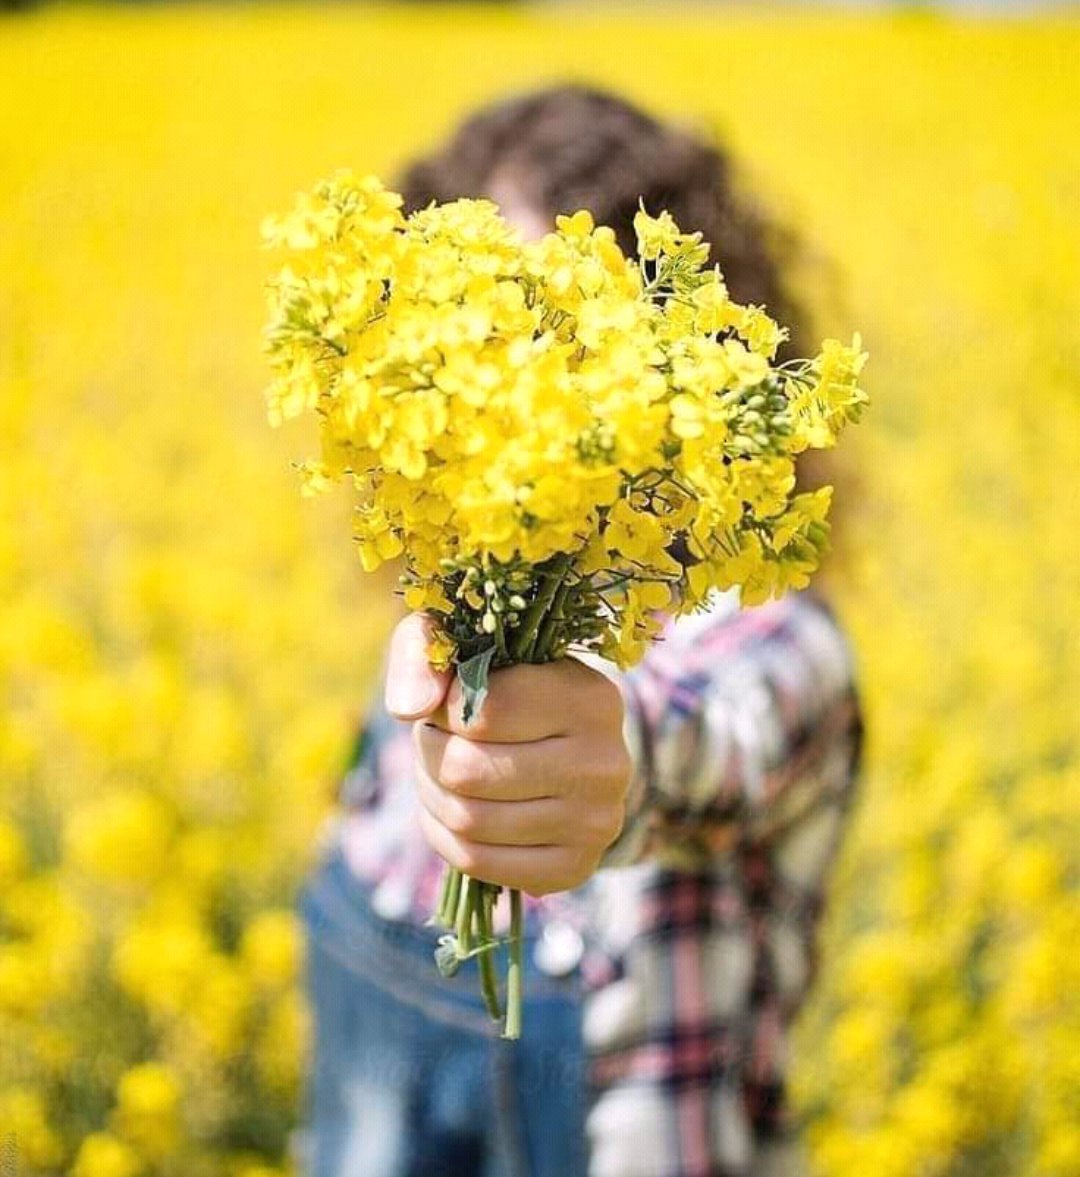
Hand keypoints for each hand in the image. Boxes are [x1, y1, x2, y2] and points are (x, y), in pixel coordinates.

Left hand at [385, 613, 632, 896]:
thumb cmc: (507, 683)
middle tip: (434, 739)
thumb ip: (425, 652)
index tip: (448, 703)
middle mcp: (605, 763)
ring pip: (468, 820)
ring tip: (441, 768)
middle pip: (468, 771)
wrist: (566, 743)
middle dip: (431, 754)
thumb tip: (408, 708)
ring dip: (432, 793)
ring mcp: (596, 823)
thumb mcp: (466, 644)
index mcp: (590, 697)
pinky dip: (445, 836)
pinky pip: (477, 861)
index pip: (484, 712)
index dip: (443, 710)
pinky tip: (453, 808)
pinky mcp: (574, 868)